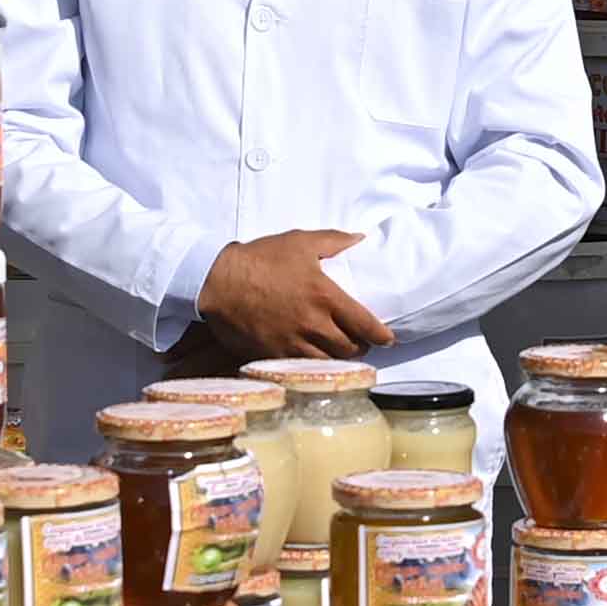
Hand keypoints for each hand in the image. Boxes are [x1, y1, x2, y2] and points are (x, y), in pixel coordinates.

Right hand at [191, 231, 391, 363]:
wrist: (218, 281)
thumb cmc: (261, 259)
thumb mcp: (300, 242)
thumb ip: (334, 241)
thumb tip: (360, 238)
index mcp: (325, 296)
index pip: (365, 324)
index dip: (381, 335)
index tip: (387, 338)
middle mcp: (313, 324)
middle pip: (350, 349)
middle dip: (361, 348)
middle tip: (362, 343)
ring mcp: (293, 343)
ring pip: (329, 362)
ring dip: (339, 359)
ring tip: (341, 352)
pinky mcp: (274, 355)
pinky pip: (302, 367)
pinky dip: (314, 365)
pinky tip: (315, 359)